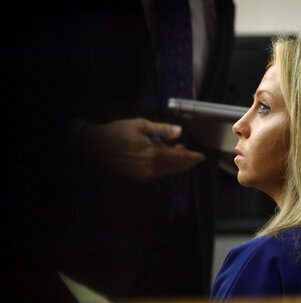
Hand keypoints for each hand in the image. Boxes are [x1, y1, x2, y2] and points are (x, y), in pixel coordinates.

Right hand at [81, 118, 204, 181]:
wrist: (97, 146)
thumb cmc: (118, 133)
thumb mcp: (142, 125)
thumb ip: (164, 129)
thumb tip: (179, 132)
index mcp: (154, 155)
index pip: (180, 158)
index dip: (193, 157)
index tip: (201, 157)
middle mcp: (152, 168)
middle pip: (177, 167)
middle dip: (186, 160)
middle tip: (191, 152)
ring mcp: (146, 175)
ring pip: (169, 170)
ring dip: (176, 162)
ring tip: (176, 149)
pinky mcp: (141, 177)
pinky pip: (159, 172)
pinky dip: (166, 165)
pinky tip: (165, 156)